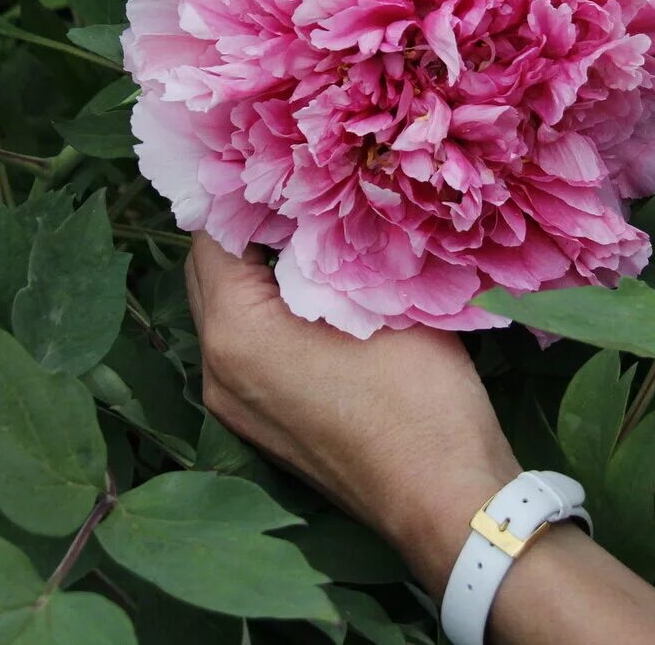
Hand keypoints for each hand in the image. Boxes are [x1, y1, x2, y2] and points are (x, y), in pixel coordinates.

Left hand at [186, 233, 654, 643]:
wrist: (445, 499)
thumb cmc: (417, 396)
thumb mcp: (379, 297)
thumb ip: (333, 242)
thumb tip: (315, 198)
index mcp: (233, 333)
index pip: (210, 233)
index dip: (242, 188)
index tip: (276, 155)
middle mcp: (215, 372)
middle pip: (210, 274)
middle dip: (246, 227)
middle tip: (294, 187)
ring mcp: (234, 406)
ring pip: (228, 312)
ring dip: (258, 271)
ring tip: (310, 233)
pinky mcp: (260, 425)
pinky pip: (247, 348)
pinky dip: (268, 312)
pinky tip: (315, 293)